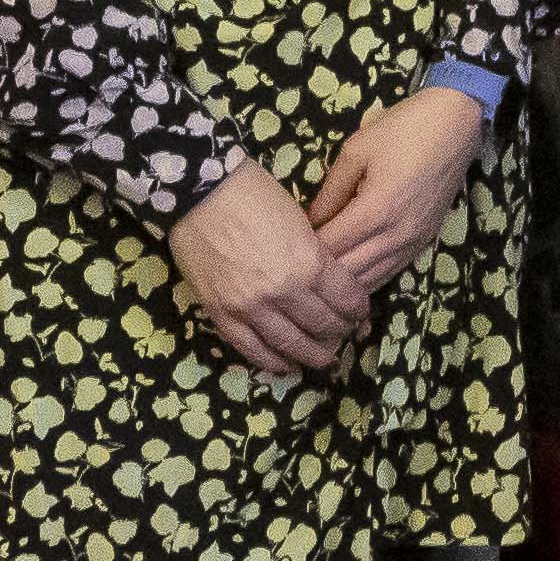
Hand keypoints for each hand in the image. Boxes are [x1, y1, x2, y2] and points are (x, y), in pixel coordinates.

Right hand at [174, 163, 367, 381]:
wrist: (199, 193)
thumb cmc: (254, 195)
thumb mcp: (300, 222)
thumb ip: (315, 256)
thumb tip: (327, 280)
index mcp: (310, 263)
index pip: (346, 299)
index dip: (358, 309)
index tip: (360, 313)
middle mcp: (285, 292)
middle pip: (323, 324)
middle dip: (339, 332)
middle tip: (345, 336)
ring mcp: (251, 307)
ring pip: (290, 343)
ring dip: (311, 356)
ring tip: (323, 362)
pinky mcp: (222, 313)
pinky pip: (250, 347)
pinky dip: (270, 361)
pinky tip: (285, 367)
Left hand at [306, 83, 492, 297]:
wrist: (456, 124)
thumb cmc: (402, 130)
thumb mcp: (354, 152)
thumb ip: (329, 193)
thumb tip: (308, 222)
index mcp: (375, 211)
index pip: (329, 249)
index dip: (302, 253)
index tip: (283, 248)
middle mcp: (396, 235)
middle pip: (348, 272)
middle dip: (320, 273)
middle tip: (295, 264)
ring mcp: (413, 242)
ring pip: (370, 280)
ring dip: (343, 281)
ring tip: (318, 276)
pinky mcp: (423, 242)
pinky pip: (390, 272)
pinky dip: (366, 278)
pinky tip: (349, 275)